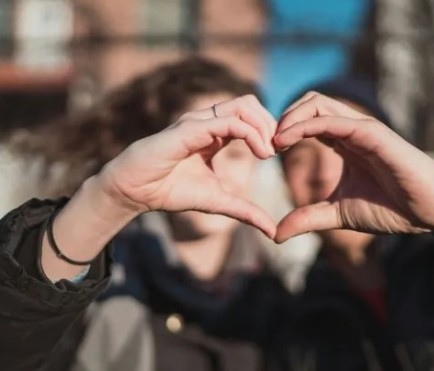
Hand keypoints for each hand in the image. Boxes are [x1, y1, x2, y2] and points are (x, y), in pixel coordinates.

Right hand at [97, 95, 277, 237]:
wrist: (135, 192)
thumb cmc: (170, 191)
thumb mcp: (218, 202)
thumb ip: (245, 211)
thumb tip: (272, 231)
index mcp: (215, 133)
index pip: (250, 116)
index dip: (270, 130)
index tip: (281, 153)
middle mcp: (207, 121)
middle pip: (250, 103)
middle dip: (271, 123)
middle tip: (280, 149)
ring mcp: (198, 122)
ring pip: (242, 106)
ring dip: (263, 126)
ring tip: (270, 152)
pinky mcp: (189, 129)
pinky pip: (227, 122)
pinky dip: (250, 133)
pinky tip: (260, 154)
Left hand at [273, 93, 433, 242]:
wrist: (428, 212)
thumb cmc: (391, 208)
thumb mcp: (338, 214)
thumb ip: (308, 218)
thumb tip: (276, 234)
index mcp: (343, 142)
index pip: (307, 120)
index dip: (283, 130)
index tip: (265, 152)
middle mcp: (351, 130)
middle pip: (309, 102)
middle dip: (282, 117)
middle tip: (265, 144)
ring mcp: (362, 128)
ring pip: (318, 103)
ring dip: (290, 117)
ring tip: (273, 141)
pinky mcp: (373, 134)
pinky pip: (334, 120)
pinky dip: (306, 125)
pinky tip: (287, 141)